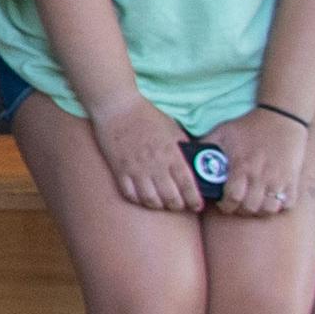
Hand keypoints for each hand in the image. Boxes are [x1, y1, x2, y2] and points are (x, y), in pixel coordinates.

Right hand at [85, 95, 203, 214]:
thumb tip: (192, 162)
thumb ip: (182, 147)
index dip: (194, 200)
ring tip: (162, 203)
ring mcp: (136, 169)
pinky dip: (138, 200)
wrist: (117, 107)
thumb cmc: (146, 115)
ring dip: (159, 206)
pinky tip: (143, 197)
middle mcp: (155, 165)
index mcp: (171, 153)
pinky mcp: (119, 170)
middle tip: (180, 205)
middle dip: (178, 206)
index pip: (187, 185)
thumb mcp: (172, 128)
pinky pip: (130, 194)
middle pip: (170, 197)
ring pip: (150, 200)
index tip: (197, 205)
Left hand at [212, 106, 314, 215]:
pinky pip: (288, 203)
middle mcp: (261, 175)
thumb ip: (205, 146)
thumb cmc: (248, 126)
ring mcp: (279, 179)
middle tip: (236, 205)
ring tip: (252, 203)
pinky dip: (279, 206)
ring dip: (259, 210)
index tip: (222, 203)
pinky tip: (270, 199)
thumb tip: (187, 156)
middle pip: (250, 207)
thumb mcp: (222, 132)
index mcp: (242, 166)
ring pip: (269, 209)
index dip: (225, 205)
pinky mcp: (293, 179)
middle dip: (240, 210)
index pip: (233, 198)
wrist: (281, 117)